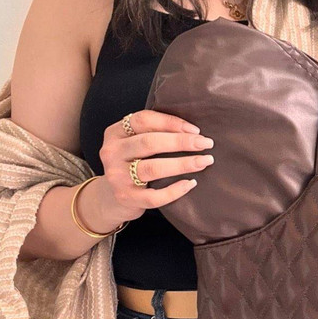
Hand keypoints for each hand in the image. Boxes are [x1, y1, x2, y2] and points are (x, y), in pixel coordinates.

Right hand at [96, 109, 214, 222]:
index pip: (143, 120)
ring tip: (204, 161)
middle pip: (150, 143)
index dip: (171, 123)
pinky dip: (175, 190)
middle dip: (182, 142)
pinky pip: (155, 196)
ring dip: (183, 164)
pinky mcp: (126, 198)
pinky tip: (191, 183)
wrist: (111, 198)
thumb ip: (152, 134)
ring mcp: (117, 176)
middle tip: (206, 144)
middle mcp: (112, 152)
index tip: (195, 130)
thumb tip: (192, 131)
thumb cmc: (131, 165)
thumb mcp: (133, 145)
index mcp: (115, 133)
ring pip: (153, 168)